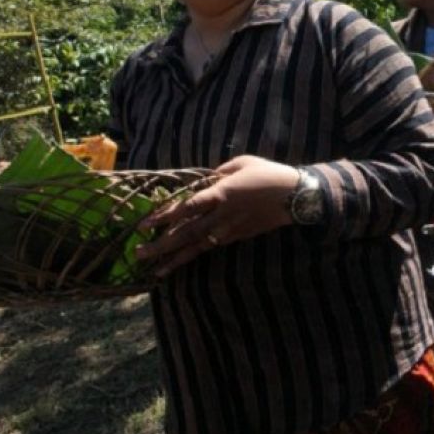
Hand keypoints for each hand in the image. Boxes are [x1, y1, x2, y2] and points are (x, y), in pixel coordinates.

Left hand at [136, 155, 301, 276]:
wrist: (295, 196)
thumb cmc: (268, 173)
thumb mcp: (241, 163)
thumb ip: (219, 172)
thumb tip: (204, 179)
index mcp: (221, 193)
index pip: (187, 207)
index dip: (164, 216)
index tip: (145, 224)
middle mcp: (222, 215)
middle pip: (186, 232)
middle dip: (161, 244)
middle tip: (138, 254)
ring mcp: (230, 229)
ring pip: (197, 246)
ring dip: (175, 258)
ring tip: (154, 269)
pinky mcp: (238, 236)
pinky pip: (211, 247)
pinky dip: (194, 256)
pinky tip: (181, 262)